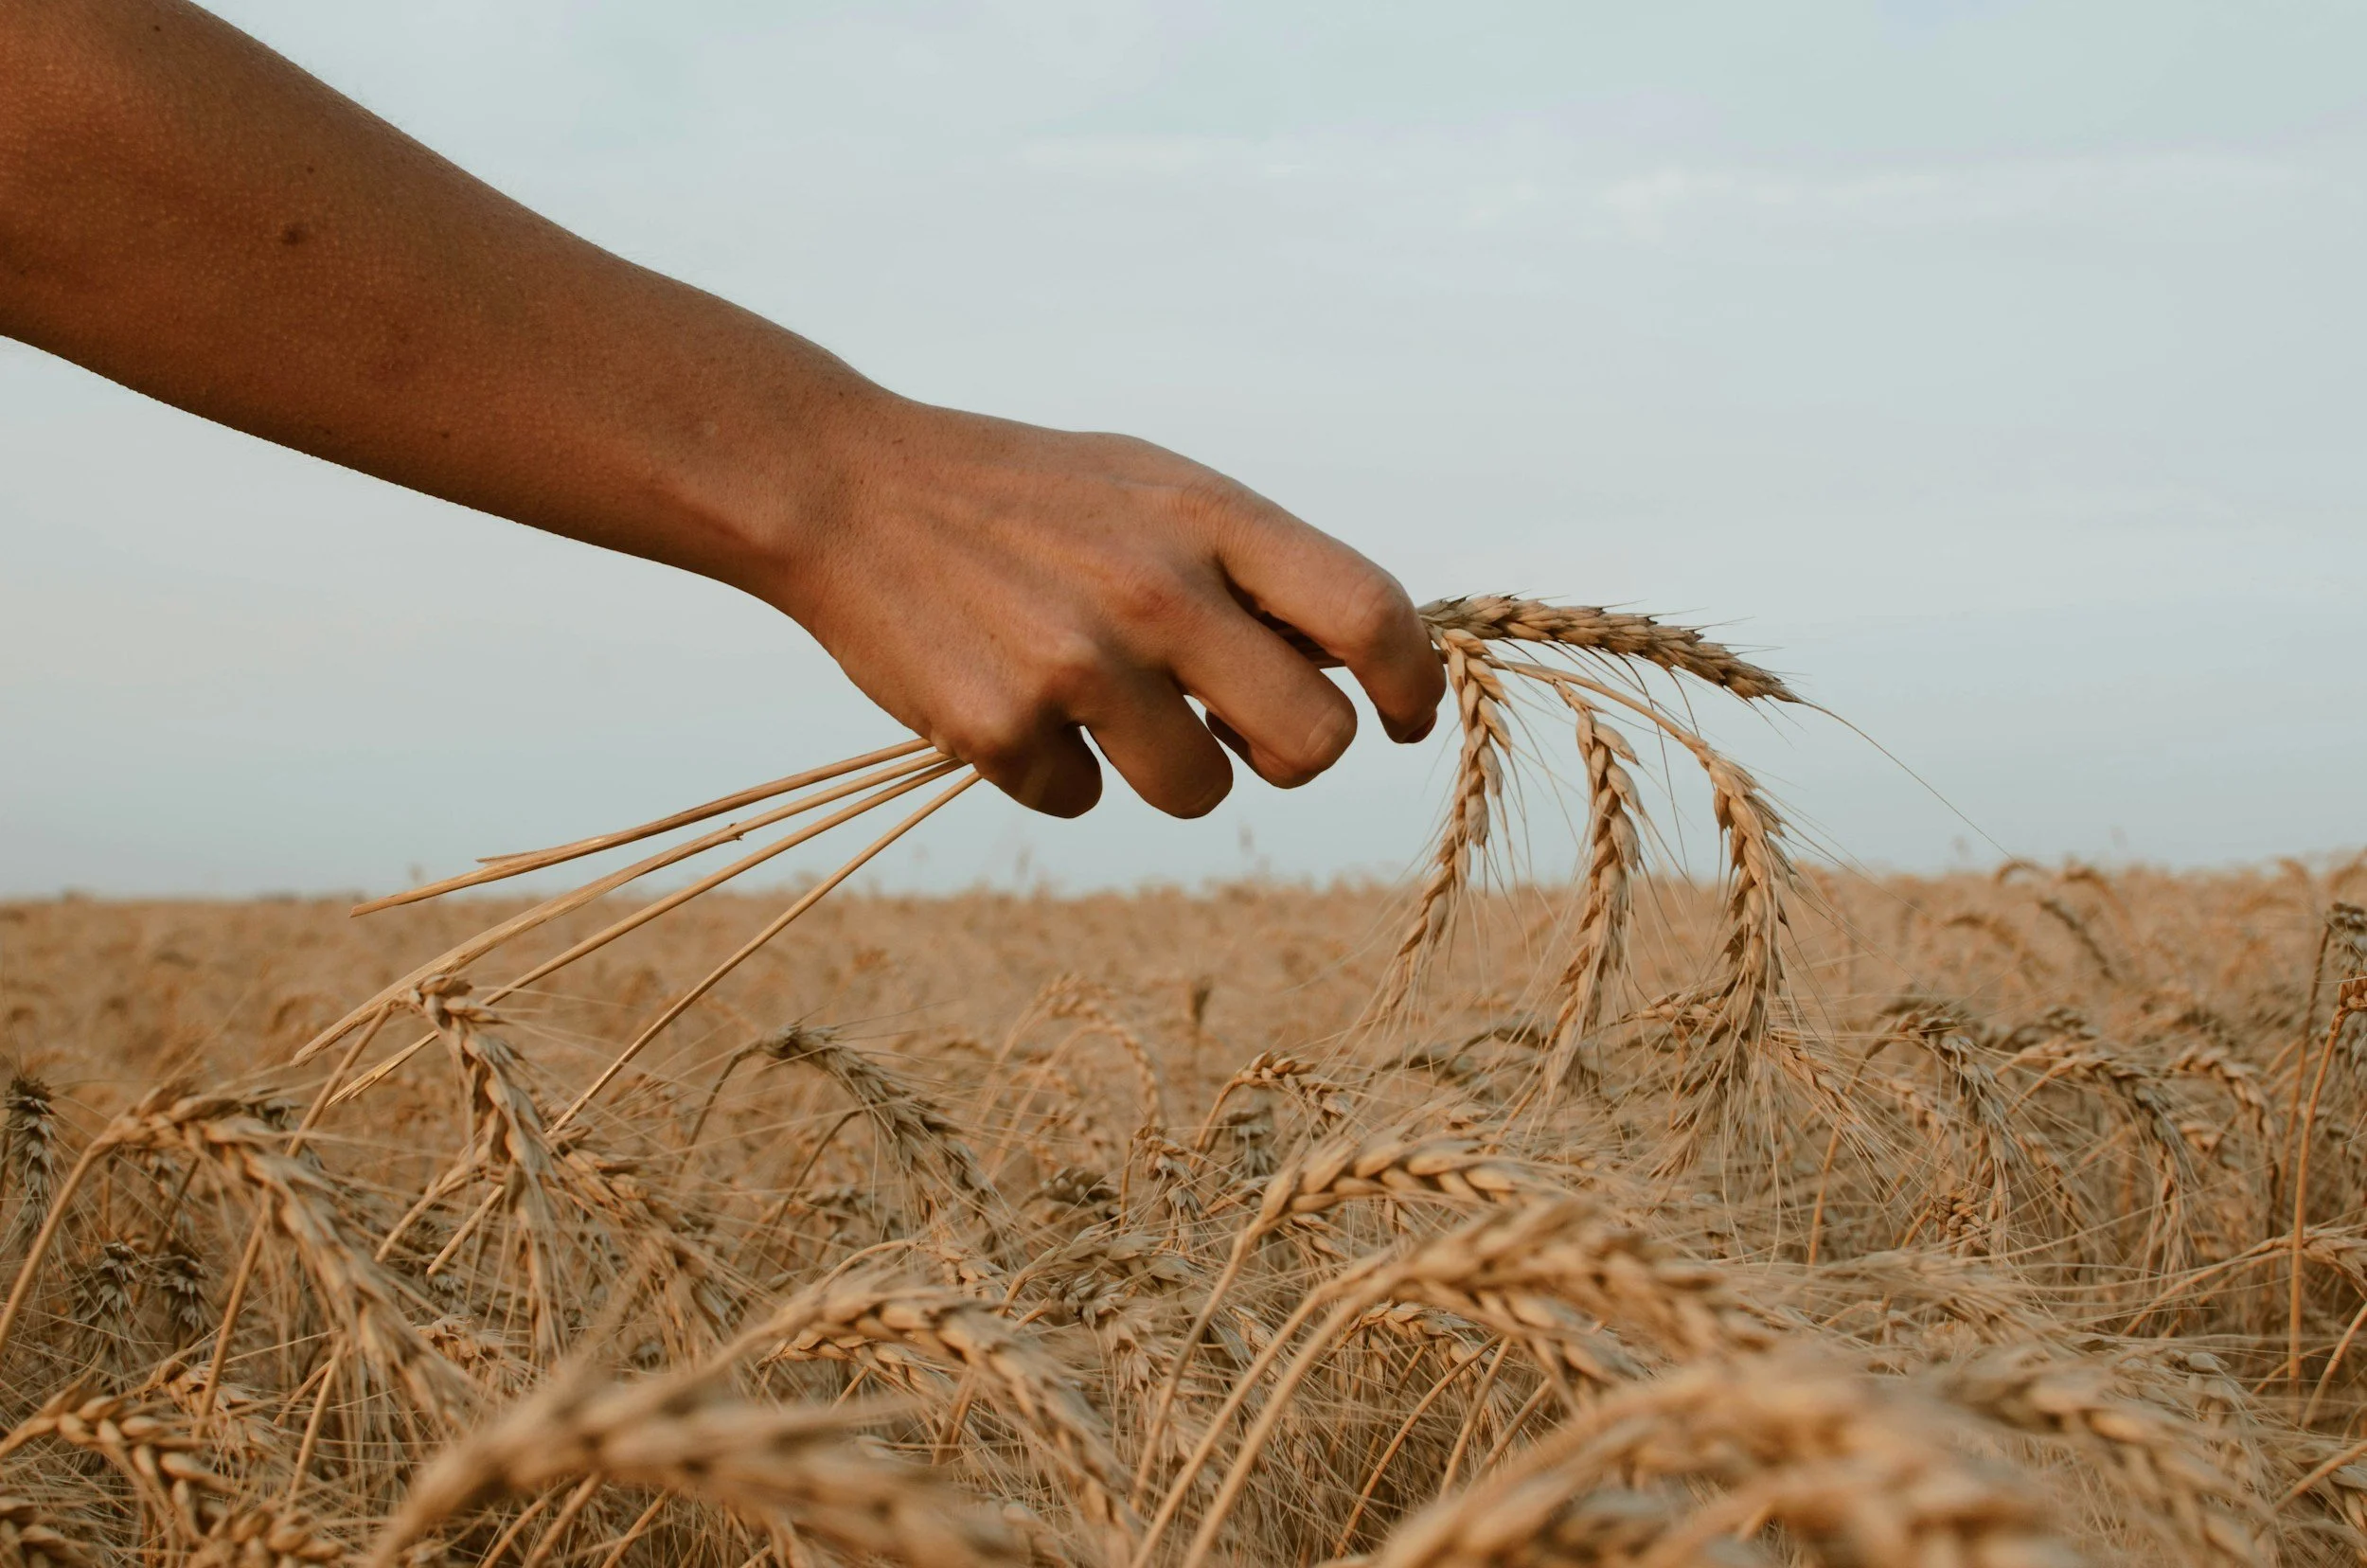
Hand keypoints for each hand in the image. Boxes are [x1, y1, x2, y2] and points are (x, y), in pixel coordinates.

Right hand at [764, 395, 1443, 817]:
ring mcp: (1078, 666)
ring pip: (1201, 792)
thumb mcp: (1152, 486)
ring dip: (1170, 771)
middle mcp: (1157, 590)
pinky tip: (1011, 699)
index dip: (1411, 683)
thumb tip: (1346, 670)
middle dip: (1289, 754)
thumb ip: (1250, 566)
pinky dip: (1056, 771)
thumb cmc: (1024, 495)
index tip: (1405, 718)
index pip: (1368, 613)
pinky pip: (1082, 801)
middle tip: (1241, 733)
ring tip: (1104, 704)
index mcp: (1208, 516)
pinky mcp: (1002, 730)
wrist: (847, 489)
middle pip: (1312, 741)